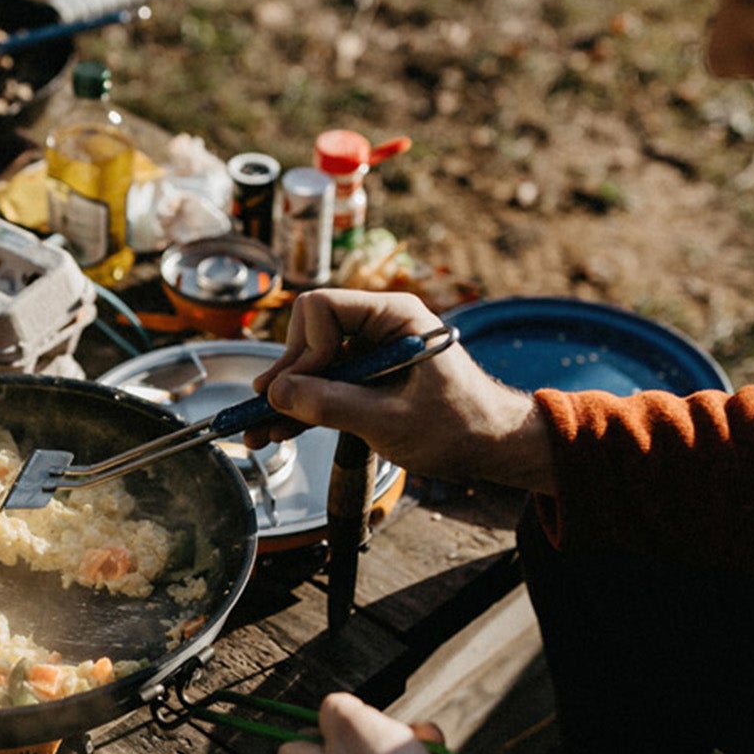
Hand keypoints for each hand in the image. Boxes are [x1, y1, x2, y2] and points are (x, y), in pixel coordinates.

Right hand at [248, 290, 554, 491]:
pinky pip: (327, 382)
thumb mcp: (391, 421)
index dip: (303, 349)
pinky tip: (280, 429)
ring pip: (312, 361)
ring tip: (258, 432)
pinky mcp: (370, 375)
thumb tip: (276, 394)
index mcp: (394, 315)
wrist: (494, 445)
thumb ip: (332, 404)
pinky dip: (306, 405)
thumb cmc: (459, 426)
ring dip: (288, 396)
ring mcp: (372, 349)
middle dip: (287, 375)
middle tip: (263, 412)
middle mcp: (379, 323)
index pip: (321, 308)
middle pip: (309, 333)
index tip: (302, 390)